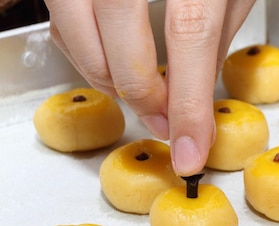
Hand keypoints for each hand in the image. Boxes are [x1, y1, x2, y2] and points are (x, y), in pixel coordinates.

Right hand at [44, 0, 255, 175]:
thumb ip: (215, 34)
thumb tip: (196, 96)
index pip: (190, 38)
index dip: (188, 104)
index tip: (190, 153)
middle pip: (121, 41)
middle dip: (143, 96)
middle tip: (165, 122)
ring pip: (78, 33)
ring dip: (108, 78)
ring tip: (144, 93)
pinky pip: (61, 16)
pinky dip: (84, 50)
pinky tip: (114, 59)